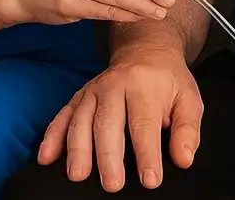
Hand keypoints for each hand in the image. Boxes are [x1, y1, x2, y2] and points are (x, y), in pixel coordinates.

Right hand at [38, 48, 202, 191]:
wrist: (146, 50)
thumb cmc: (168, 81)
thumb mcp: (188, 99)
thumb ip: (187, 130)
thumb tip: (183, 158)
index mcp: (144, 85)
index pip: (145, 124)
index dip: (147, 153)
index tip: (150, 179)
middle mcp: (116, 85)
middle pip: (109, 122)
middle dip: (109, 155)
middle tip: (112, 184)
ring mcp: (94, 90)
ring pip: (82, 119)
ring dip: (77, 148)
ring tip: (78, 174)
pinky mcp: (80, 95)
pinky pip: (63, 114)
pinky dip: (52, 135)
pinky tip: (46, 156)